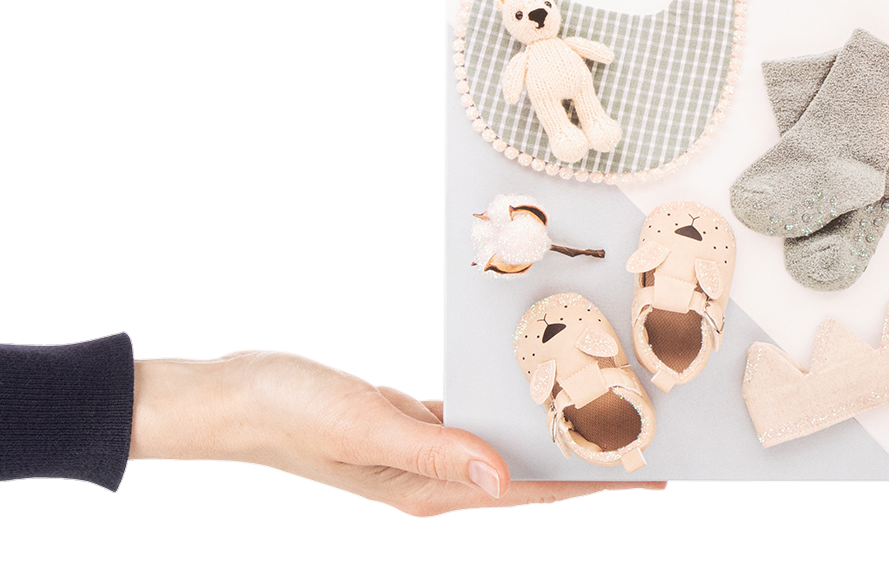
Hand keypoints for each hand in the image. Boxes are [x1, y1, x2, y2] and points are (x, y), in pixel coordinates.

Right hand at [129, 351, 662, 515]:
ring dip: (548, 436)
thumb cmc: (295, 411)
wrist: (241, 397)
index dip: (590, 486)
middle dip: (586, 464)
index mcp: (432, 489)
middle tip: (645, 446)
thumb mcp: (367, 426)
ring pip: (502, 447)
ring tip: (598, 419)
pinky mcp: (406, 424)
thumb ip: (435, 452)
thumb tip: (507, 480)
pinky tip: (521, 395)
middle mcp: (434, 479)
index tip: (647, 478)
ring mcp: (420, 453)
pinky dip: (503, 410)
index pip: (529, 493)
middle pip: (528, 476)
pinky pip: (470, 422)